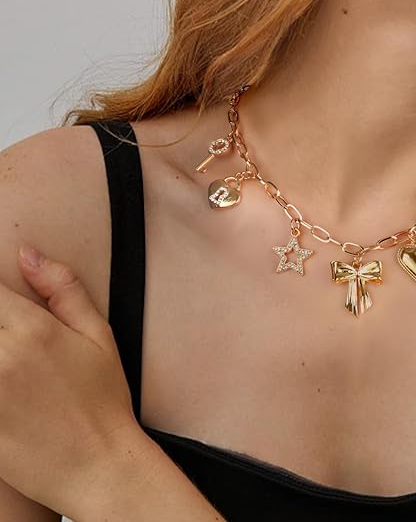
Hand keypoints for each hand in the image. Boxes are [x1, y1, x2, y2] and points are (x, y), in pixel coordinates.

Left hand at [0, 244, 146, 515]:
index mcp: (33, 330)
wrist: (97, 464)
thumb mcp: (99, 335)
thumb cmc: (103, 398)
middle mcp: (1, 357)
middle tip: (8, 333)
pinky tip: (2, 376)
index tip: (3, 301)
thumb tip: (29, 253)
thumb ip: (64, 288)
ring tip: (6, 353)